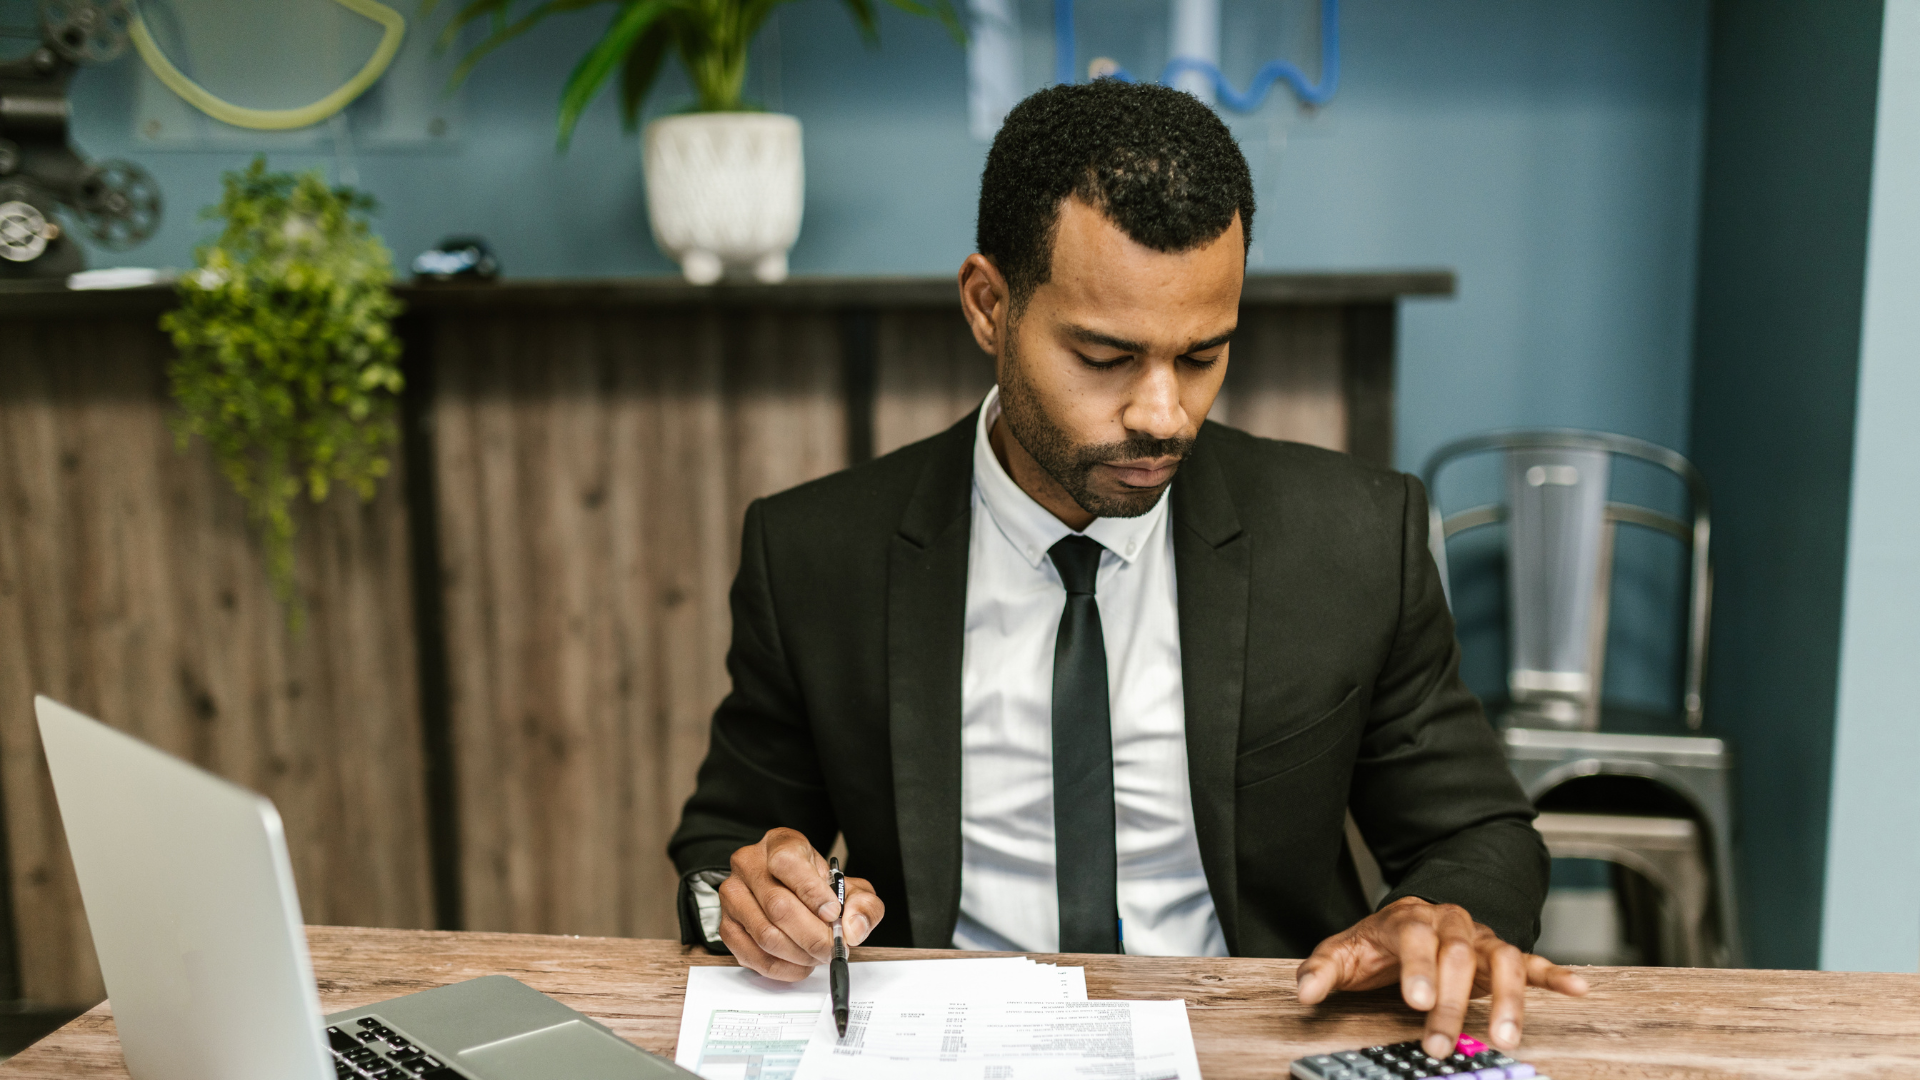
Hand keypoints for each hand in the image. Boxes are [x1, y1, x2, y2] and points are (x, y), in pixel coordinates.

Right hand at [718, 828, 884, 980]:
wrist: (792, 894)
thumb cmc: (819, 888)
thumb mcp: (850, 888)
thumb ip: (863, 905)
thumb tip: (853, 928)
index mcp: (779, 844)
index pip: (787, 864)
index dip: (812, 893)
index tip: (833, 914)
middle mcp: (749, 864)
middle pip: (778, 906)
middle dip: (813, 936)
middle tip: (833, 949)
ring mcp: (733, 895)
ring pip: (765, 935)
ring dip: (799, 954)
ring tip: (818, 955)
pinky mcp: (726, 925)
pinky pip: (752, 955)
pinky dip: (781, 968)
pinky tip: (799, 964)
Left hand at [1295, 896, 1587, 1058]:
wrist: (1409, 920)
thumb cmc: (1376, 945)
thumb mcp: (1343, 953)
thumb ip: (1322, 971)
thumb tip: (1305, 993)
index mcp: (1409, 918)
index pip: (1416, 938)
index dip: (1417, 968)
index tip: (1415, 1001)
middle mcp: (1450, 922)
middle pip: (1457, 956)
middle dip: (1450, 1002)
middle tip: (1438, 1043)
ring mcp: (1479, 939)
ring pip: (1501, 960)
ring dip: (1506, 999)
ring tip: (1504, 1037)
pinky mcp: (1502, 955)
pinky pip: (1532, 962)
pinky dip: (1554, 975)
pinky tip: (1577, 989)